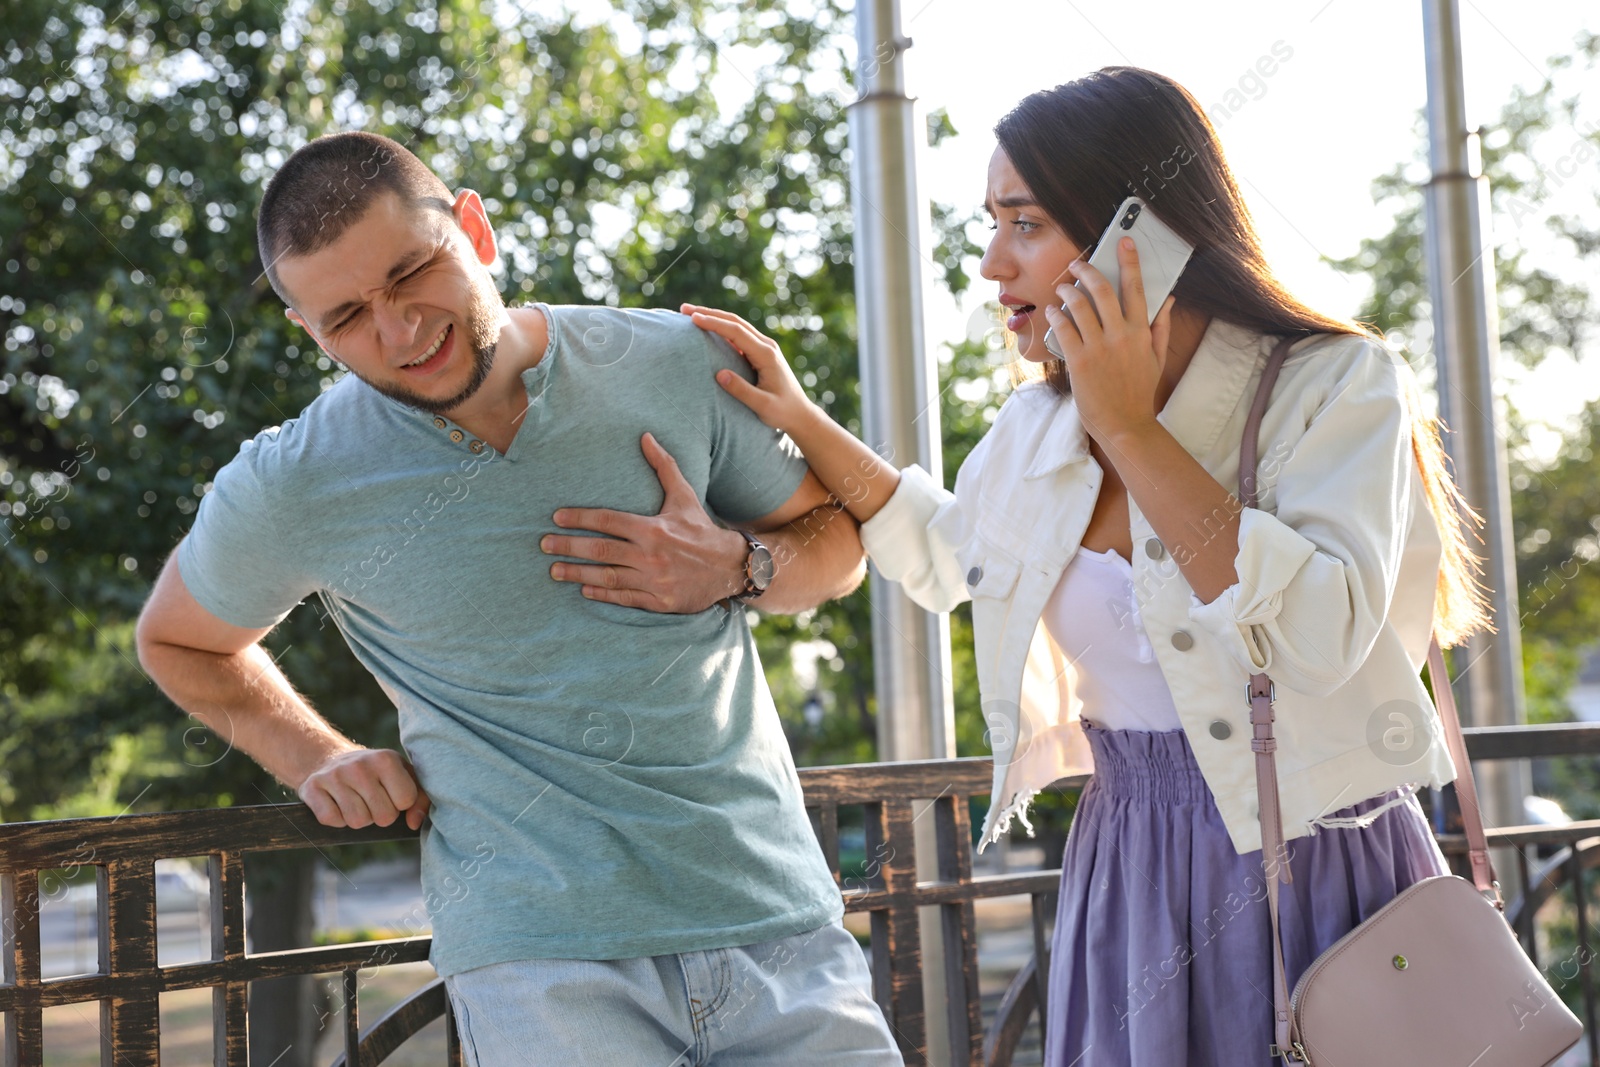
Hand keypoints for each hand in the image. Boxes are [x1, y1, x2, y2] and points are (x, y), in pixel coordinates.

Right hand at [298, 747, 429, 830]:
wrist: (329, 758)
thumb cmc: (375, 773)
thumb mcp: (402, 775)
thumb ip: (420, 798)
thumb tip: (414, 823)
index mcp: (386, 759)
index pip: (406, 801)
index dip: (400, 804)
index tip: (391, 794)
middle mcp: (359, 765)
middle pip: (383, 817)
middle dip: (380, 815)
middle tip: (371, 800)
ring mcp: (333, 776)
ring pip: (357, 821)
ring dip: (358, 818)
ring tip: (355, 800)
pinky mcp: (312, 788)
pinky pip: (332, 820)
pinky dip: (336, 819)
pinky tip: (337, 803)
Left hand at [542, 432, 748, 612]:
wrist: (730, 567)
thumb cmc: (700, 529)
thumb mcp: (684, 495)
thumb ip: (663, 466)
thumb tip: (645, 436)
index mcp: (653, 528)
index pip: (608, 520)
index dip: (579, 518)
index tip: (556, 518)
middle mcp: (651, 555)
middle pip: (600, 549)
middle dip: (568, 546)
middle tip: (544, 544)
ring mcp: (654, 580)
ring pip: (607, 576)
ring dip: (577, 573)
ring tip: (554, 570)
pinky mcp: (659, 601)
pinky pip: (624, 597)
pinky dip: (602, 593)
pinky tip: (584, 589)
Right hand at [680, 303, 816, 434]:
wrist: (800, 414)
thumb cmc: (783, 412)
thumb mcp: (763, 405)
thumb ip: (742, 391)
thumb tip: (719, 374)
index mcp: (766, 355)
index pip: (736, 332)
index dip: (714, 323)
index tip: (693, 319)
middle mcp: (766, 346)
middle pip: (735, 322)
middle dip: (709, 313)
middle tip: (684, 309)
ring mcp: (764, 348)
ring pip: (737, 325)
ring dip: (714, 317)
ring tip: (691, 314)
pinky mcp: (761, 353)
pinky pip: (739, 335)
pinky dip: (722, 328)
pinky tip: (708, 328)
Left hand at [1041, 237, 1176, 444]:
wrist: (1126, 425)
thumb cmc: (1139, 392)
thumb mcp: (1156, 358)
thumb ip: (1161, 327)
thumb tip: (1169, 300)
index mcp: (1141, 332)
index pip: (1137, 288)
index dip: (1130, 261)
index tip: (1124, 242)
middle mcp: (1121, 336)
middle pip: (1102, 290)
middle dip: (1087, 270)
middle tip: (1077, 263)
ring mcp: (1099, 348)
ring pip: (1079, 306)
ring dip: (1067, 291)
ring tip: (1062, 287)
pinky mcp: (1079, 361)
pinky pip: (1063, 329)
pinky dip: (1056, 315)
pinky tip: (1053, 311)